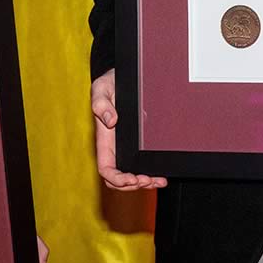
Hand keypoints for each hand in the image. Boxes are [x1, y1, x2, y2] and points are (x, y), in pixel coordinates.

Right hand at [91, 70, 166, 190]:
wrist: (121, 78)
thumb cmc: (109, 83)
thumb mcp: (102, 88)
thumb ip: (101, 103)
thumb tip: (111, 121)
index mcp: (105, 140)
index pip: (106, 168)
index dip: (117, 179)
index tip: (132, 179)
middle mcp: (115, 148)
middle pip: (118, 179)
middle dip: (133, 185)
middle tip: (149, 180)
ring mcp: (126, 148)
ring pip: (131, 177)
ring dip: (144, 183)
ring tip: (158, 181)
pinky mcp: (137, 146)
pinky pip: (141, 167)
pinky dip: (151, 175)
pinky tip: (161, 176)